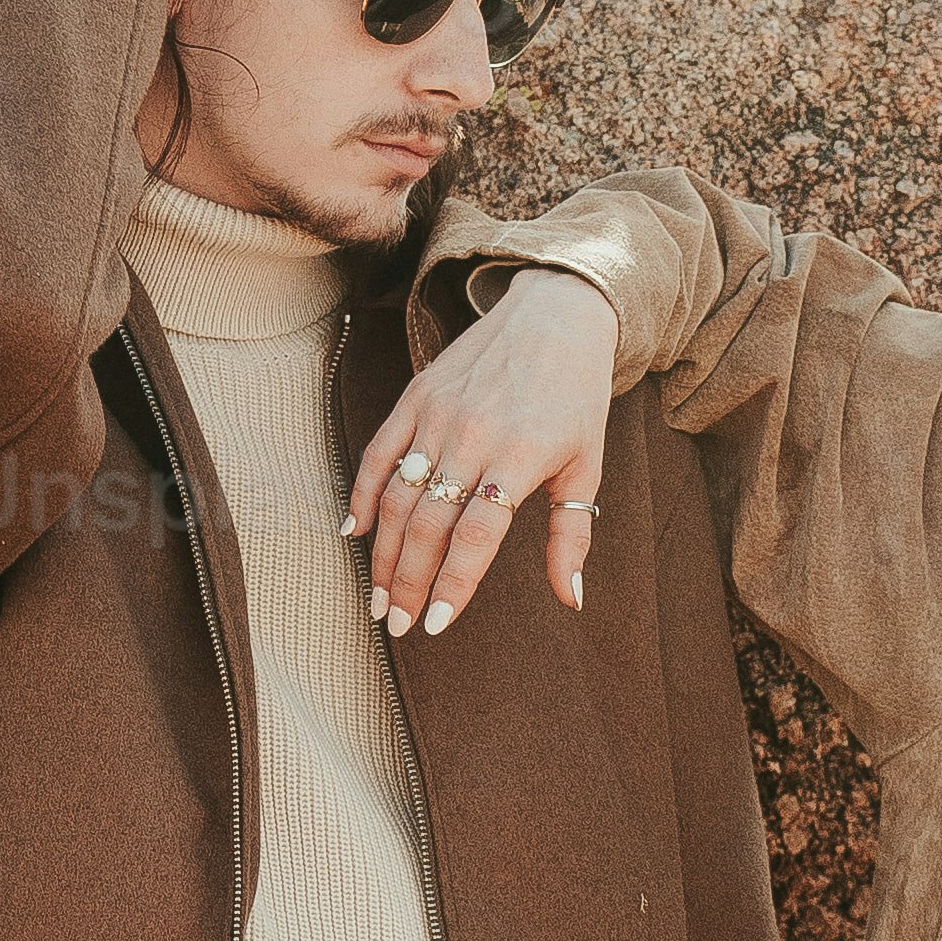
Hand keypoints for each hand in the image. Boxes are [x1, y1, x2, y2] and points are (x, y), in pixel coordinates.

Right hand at [347, 262, 616, 638]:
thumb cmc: (576, 397)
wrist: (554, 316)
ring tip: (378, 596)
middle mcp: (473, 436)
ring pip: (398, 495)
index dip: (454, 582)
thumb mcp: (586, 466)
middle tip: (396, 624)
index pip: (477, 535)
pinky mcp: (416, 396)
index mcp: (520, 457)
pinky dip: (363, 492)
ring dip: (383, 551)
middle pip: (428, 523)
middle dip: (408, 582)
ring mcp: (439, 415)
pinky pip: (379, 452)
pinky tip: (354, 531)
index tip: (436, 625)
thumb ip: (572, 535)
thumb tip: (570, 597)